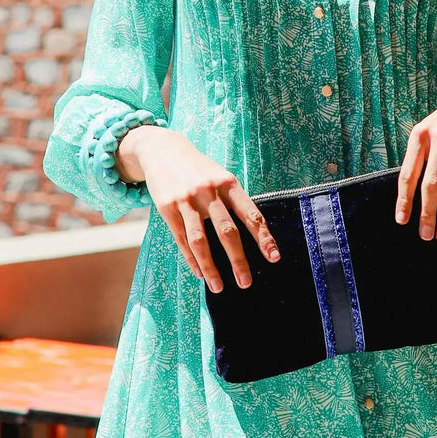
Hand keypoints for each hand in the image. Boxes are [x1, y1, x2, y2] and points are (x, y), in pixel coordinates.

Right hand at [120, 127, 279, 292]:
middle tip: (246, 282)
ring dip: (211, 267)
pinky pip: (182, 239)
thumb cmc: (199, 169)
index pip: (250, 214)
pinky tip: (200, 273)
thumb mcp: (220, 176)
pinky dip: (192, 259)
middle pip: (227, 231)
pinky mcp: (167, 208)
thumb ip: (234, 200)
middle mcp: (209, 191)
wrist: (162, 149)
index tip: (274, 258)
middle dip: (238, 260)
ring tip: (219, 287)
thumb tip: (255, 232)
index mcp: (228, 183)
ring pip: (201, 241)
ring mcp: (187, 200)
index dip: (263, 237)